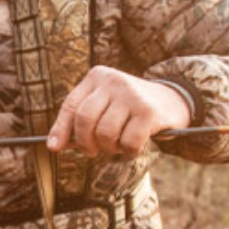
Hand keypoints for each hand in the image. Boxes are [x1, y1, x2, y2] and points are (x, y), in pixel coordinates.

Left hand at [46, 68, 190, 156]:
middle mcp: (113, 81)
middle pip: (85, 119)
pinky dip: (129, 151)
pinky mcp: (148, 110)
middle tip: (94, 151)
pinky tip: (135, 145)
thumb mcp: (105, 106)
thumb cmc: (131, 109)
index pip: (71, 105)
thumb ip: (82, 121)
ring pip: (105, 133)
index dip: (61, 129)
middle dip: (86, 143)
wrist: (173, 101)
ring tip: (118, 145)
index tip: (55, 148)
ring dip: (110, 148)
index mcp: (97, 76)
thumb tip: (55, 145)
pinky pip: (129, 142)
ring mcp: (132, 94)